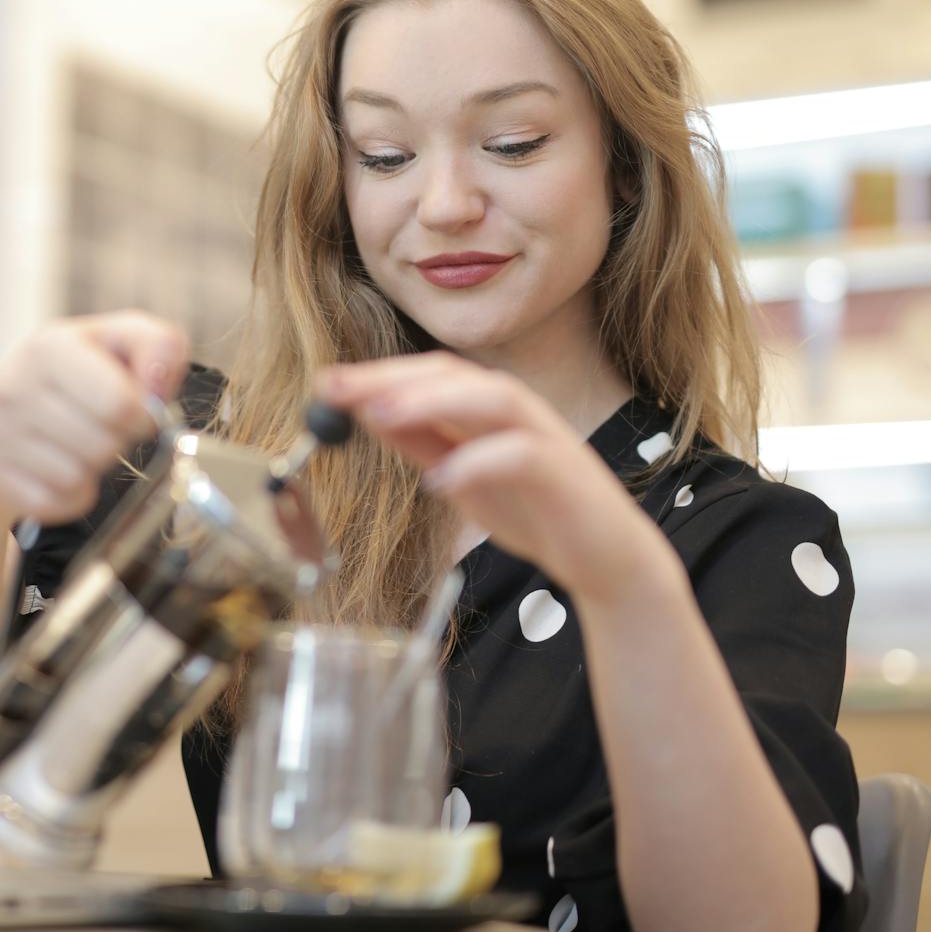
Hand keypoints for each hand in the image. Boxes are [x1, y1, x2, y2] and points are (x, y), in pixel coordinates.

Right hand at [0, 310, 188, 523]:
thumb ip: (159, 347)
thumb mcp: (120, 340)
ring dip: (92, 469)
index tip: (137, 412)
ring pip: (75, 479)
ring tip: (80, 445)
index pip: (118, 404)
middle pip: (101, 446)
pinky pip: (51, 504)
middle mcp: (13, 388)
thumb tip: (157, 390)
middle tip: (105, 428)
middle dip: (116, 442)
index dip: (142, 416)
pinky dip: (68, 495)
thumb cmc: (75, 371)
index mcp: (50, 348)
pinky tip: (63, 469)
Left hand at [316, 352, 665, 601]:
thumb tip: (369, 413)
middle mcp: (517, 410)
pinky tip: (441, 480)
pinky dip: (479, 463)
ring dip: (435, 401)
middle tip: (339, 390)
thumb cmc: (534, 511)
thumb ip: (423, 443)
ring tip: (382, 416)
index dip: (377, 374)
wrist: (604, 557)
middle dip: (394, 378)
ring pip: (493, 397)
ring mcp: (544, 437)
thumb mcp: (462, 475)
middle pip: (454, 374)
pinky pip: (520, 456)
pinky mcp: (564, 472)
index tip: (326, 384)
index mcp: (488, 407)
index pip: (429, 374)